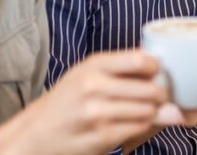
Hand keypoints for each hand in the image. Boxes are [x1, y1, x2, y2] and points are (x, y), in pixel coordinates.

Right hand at [8, 50, 180, 154]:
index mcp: (93, 65)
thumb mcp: (87, 74)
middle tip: (159, 96)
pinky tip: (134, 123)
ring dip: (154, 112)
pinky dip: (143, 126)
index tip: (158, 73)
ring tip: (147, 110)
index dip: (157, 68)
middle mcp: (93, 86)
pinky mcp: (100, 137)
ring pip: (148, 111)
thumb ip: (122, 67)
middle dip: (161, 94)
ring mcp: (96, 113)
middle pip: (150, 89)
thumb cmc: (67, 101)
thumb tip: (161, 66)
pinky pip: (138, 129)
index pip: (140, 60)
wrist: (35, 134)